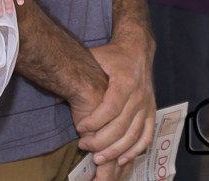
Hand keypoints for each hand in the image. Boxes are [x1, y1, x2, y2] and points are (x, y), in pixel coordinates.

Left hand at [77, 31, 156, 169]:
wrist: (137, 51)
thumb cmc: (113, 55)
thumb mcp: (95, 57)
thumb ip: (76, 73)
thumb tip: (57, 96)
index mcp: (125, 81)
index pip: (110, 108)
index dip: (95, 122)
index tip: (80, 128)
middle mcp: (139, 95)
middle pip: (121, 126)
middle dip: (101, 141)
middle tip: (84, 146)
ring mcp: (146, 105)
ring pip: (133, 135)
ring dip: (116, 150)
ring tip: (98, 158)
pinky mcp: (151, 112)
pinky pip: (146, 135)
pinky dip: (135, 150)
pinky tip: (122, 158)